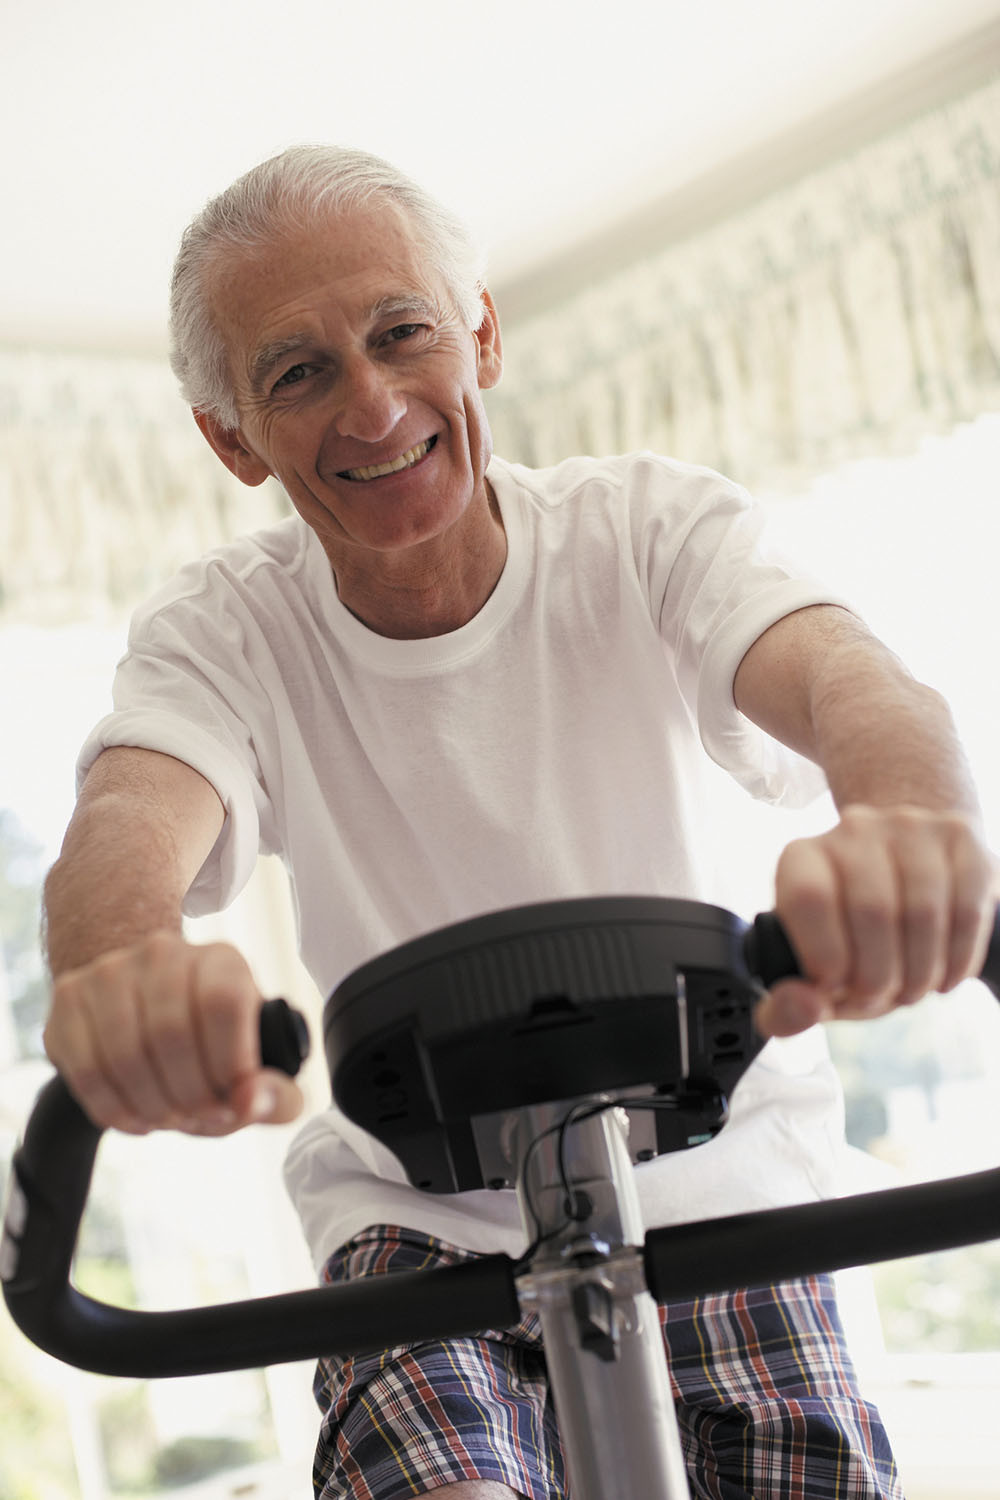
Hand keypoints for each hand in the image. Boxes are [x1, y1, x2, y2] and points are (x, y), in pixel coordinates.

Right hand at [43, 932, 303, 1133]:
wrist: (146, 1015)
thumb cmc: (212, 1049)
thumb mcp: (258, 1070)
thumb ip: (277, 1095)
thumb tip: (252, 1101)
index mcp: (221, 960)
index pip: (223, 1003)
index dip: (229, 1065)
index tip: (232, 1103)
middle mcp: (164, 952)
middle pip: (170, 1032)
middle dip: (187, 1096)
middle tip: (197, 1118)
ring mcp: (110, 970)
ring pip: (125, 1054)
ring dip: (151, 1107)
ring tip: (169, 1119)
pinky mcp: (70, 997)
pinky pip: (85, 1069)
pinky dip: (113, 1109)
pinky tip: (137, 1118)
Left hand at [754, 805, 996, 1037]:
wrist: (908, 883)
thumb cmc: (853, 940)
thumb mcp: (813, 978)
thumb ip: (786, 1008)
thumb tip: (804, 1007)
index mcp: (802, 857)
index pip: (809, 897)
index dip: (824, 954)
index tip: (835, 986)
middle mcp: (853, 828)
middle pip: (872, 909)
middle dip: (880, 975)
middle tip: (882, 997)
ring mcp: (909, 826)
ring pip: (923, 911)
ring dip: (921, 972)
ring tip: (913, 989)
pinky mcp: (958, 836)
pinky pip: (966, 907)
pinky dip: (958, 958)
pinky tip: (945, 975)